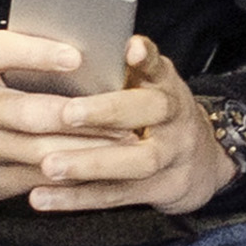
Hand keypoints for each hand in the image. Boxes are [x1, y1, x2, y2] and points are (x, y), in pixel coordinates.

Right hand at [0, 24, 121, 206]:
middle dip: (80, 116)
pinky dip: (76, 174)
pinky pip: (40, 179)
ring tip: (126, 141)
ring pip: (41, 152)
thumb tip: (90, 47)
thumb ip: (22, 58)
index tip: (76, 56)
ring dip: (88, 149)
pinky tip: (105, 167)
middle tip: (123, 112)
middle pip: (28, 113)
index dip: (36, 53)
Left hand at [23, 38, 230, 216]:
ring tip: (49, 165)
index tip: (130, 50)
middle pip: (148, 114)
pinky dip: (77, 198)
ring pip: (134, 163)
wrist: (203, 161)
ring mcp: (169, 157)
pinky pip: (116, 196)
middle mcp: (173, 120)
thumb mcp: (151, 86)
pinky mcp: (157, 189)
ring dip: (89, 164)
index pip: (159, 67)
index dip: (146, 59)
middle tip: (67, 114)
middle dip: (107, 112)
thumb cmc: (157, 114)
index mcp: (166, 87)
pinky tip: (42, 196)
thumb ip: (121, 70)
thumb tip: (66, 47)